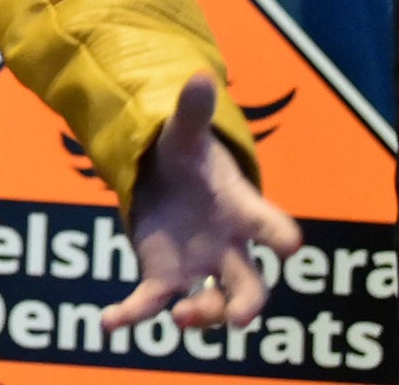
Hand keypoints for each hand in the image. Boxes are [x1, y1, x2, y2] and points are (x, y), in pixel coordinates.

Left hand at [104, 74, 302, 331]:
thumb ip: (191, 111)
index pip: (273, 227)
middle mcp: (229, 248)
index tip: (289, 246)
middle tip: (236, 317)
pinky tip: (109, 323)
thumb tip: (200, 75)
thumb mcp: (184, 135)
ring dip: (200, 314)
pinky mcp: (163, 275)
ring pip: (210, 303)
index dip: (282, 237)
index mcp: (243, 210)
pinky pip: (151, 301)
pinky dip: (132, 315)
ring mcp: (198, 267)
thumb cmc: (188, 159)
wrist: (164, 178)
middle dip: (246, 303)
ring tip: (180, 316)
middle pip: (251, 286)